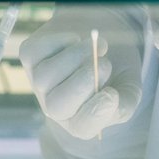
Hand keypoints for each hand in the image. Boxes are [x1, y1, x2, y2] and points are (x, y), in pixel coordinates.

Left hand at [20, 9, 144, 140]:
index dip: (96, 113)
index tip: (113, 93)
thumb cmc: (116, 66)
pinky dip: (58, 42)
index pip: (81, 127)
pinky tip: (76, 39)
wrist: (102, 31)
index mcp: (80, 120)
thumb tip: (110, 100)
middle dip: (82, 84)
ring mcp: (39, 81)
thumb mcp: (128, 88)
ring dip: (75, 58)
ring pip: (45, 78)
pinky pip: (35, 52)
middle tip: (105, 65)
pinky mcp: (30, 55)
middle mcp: (55, 105)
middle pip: (56, 106)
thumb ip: (123, 102)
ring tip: (98, 46)